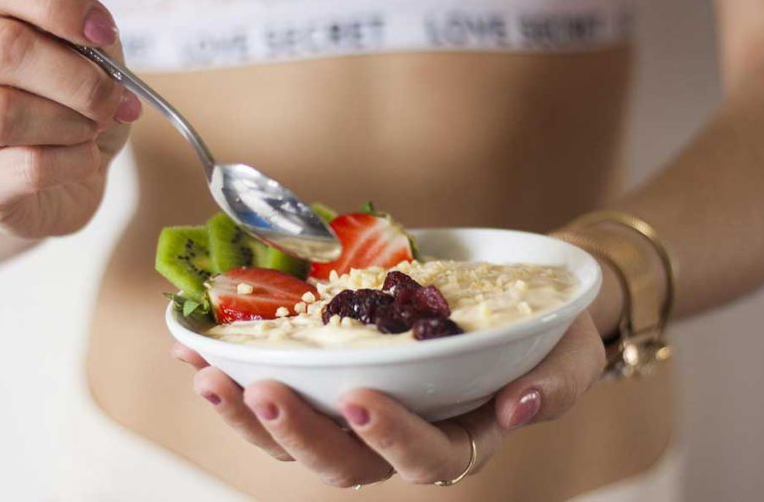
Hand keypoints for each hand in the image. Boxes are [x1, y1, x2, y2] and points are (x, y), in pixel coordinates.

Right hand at [0, 0, 140, 237]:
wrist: (55, 181)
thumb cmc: (68, 103)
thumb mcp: (88, 46)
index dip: (58, 2)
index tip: (102, 34)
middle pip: (4, 48)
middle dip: (80, 79)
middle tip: (113, 100)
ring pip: (3, 112)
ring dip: (74, 124)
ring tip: (91, 131)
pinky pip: (25, 166)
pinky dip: (74, 162)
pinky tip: (81, 159)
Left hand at [173, 312, 604, 487]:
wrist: (518, 302)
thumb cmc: (548, 335)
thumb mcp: (569, 355)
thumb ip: (554, 384)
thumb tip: (521, 406)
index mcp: (460, 439)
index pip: (428, 458)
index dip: (391, 437)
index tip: (361, 398)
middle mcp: (401, 435)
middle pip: (342, 460)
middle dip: (296, 431)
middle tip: (259, 391)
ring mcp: (359, 411)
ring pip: (295, 434)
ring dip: (246, 411)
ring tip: (206, 376)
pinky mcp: (330, 378)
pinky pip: (278, 384)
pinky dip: (234, 369)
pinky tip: (194, 349)